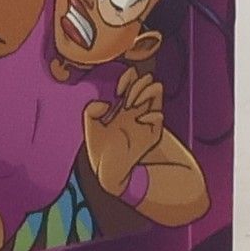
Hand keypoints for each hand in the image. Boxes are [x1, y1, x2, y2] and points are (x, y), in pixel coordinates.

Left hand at [83, 68, 164, 198]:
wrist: (108, 172)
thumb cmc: (100, 150)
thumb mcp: (90, 128)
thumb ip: (90, 112)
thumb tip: (103, 102)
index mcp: (120, 108)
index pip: (130, 84)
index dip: (128, 78)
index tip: (122, 82)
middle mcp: (134, 111)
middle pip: (144, 85)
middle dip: (138, 84)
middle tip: (127, 94)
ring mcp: (144, 121)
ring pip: (155, 96)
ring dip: (148, 93)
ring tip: (134, 102)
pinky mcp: (151, 135)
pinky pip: (158, 117)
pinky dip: (152, 113)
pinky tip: (141, 117)